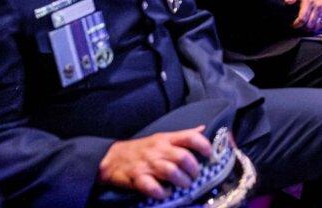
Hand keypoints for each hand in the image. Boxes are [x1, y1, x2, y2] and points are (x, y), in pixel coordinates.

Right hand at [98, 129, 212, 198]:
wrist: (112, 158)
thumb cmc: (142, 149)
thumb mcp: (162, 137)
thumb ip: (182, 135)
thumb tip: (202, 129)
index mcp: (166, 139)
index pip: (190, 137)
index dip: (203, 145)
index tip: (209, 154)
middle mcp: (158, 150)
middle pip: (183, 157)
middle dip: (193, 169)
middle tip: (195, 176)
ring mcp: (148, 164)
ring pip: (171, 171)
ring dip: (182, 181)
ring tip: (184, 185)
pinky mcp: (137, 178)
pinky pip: (152, 187)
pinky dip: (162, 192)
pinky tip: (166, 193)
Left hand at [285, 0, 321, 30]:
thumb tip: (287, 2)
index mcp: (308, 1)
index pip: (302, 18)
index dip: (297, 24)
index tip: (294, 25)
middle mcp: (317, 5)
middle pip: (310, 23)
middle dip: (303, 27)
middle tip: (299, 26)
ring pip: (317, 24)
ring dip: (310, 27)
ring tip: (305, 26)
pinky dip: (317, 24)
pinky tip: (312, 23)